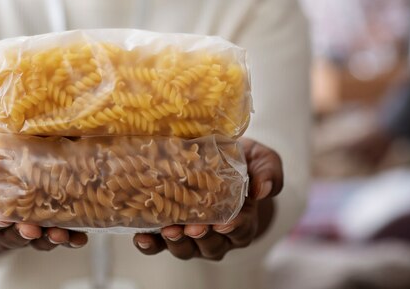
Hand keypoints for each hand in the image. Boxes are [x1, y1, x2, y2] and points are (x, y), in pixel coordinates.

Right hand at [0, 170, 87, 254]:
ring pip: (39, 240)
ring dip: (51, 238)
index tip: (0, 217)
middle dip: (24, 233)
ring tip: (61, 233)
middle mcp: (5, 229)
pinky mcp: (48, 224)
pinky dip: (71, 238)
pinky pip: (60, 235)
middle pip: (14, 236)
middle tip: (32, 228)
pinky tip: (81, 236)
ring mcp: (28, 229)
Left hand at [133, 138, 282, 260]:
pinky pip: (159, 245)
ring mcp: (193, 236)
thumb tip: (263, 188)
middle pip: (211, 244)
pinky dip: (150, 244)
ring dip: (175, 242)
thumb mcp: (263, 160)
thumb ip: (268, 172)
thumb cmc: (244, 162)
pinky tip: (141, 237)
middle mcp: (219, 235)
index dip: (233, 227)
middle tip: (192, 227)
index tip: (224, 223)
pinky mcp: (169, 231)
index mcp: (243, 219)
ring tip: (167, 229)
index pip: (240, 229)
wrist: (219, 161)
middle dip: (201, 237)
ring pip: (186, 249)